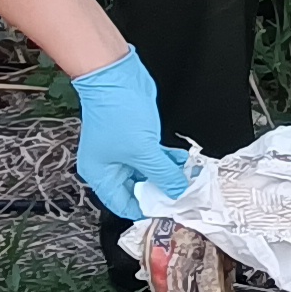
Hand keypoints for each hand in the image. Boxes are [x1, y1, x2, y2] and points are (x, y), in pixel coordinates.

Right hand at [68, 50, 191, 218]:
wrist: (117, 78)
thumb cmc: (118, 113)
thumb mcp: (144, 151)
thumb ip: (163, 174)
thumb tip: (178, 191)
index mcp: (101, 175)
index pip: (123, 204)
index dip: (146, 210)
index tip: (169, 213)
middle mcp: (110, 166)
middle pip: (137, 189)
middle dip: (161, 192)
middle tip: (185, 197)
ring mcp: (123, 152)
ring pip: (148, 172)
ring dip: (168, 175)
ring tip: (190, 179)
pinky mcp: (137, 139)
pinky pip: (154, 157)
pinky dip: (167, 161)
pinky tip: (184, 163)